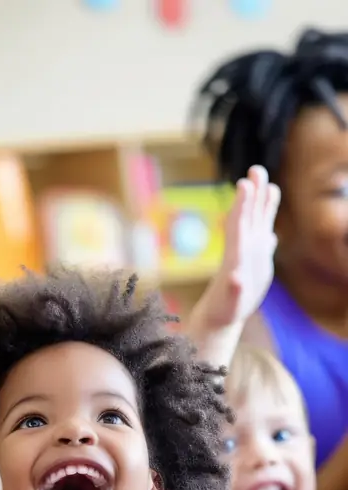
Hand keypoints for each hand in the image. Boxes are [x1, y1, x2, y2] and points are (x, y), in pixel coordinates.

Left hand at [192, 166, 279, 335]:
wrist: (222, 316)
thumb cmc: (224, 311)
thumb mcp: (230, 302)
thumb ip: (234, 288)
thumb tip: (236, 279)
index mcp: (236, 256)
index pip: (239, 224)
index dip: (242, 204)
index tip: (244, 184)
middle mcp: (244, 249)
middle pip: (249, 217)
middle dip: (253, 194)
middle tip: (257, 169)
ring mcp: (251, 254)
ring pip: (258, 225)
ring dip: (263, 205)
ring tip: (270, 184)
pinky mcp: (257, 264)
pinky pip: (264, 243)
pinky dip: (268, 232)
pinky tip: (272, 228)